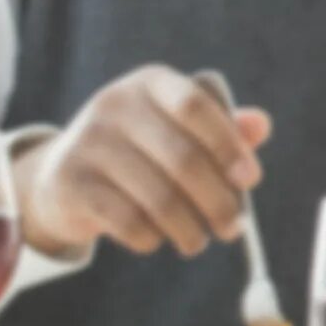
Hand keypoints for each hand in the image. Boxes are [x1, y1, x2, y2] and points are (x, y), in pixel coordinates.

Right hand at [14, 66, 269, 258]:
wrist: (64, 175)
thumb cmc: (142, 152)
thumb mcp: (179, 130)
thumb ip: (223, 129)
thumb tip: (261, 125)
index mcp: (151, 84)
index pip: (195, 106)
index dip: (228, 144)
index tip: (250, 179)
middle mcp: (115, 104)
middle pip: (184, 160)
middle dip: (218, 202)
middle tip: (232, 228)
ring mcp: (88, 141)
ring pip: (159, 199)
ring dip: (190, 230)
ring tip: (198, 241)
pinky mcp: (71, 181)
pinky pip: (129, 222)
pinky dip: (151, 238)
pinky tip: (156, 238)